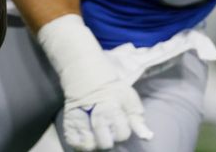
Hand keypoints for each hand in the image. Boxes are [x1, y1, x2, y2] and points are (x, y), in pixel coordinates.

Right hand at [38, 15, 152, 150]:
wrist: (84, 71)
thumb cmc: (109, 85)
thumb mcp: (127, 96)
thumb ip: (136, 117)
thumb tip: (146, 136)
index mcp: (112, 109)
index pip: (122, 134)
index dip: (122, 130)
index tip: (118, 121)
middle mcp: (96, 117)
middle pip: (106, 143)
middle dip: (108, 137)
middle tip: (106, 126)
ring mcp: (81, 121)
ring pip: (90, 146)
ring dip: (95, 141)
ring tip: (95, 129)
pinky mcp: (69, 123)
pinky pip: (74, 143)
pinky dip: (80, 143)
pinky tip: (85, 133)